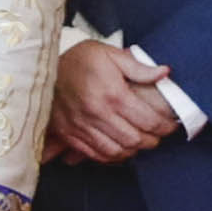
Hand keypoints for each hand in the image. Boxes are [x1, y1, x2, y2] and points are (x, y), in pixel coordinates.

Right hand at [47, 36, 184, 167]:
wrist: (41, 68)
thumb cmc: (79, 59)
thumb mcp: (109, 54)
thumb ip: (138, 67)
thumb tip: (164, 73)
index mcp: (112, 94)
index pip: (148, 120)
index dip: (165, 126)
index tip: (170, 125)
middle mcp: (98, 113)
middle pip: (135, 139)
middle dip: (152, 140)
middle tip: (158, 135)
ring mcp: (82, 126)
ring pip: (117, 151)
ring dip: (133, 150)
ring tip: (140, 142)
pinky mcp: (69, 134)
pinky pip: (96, 154)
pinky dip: (112, 156)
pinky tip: (120, 148)